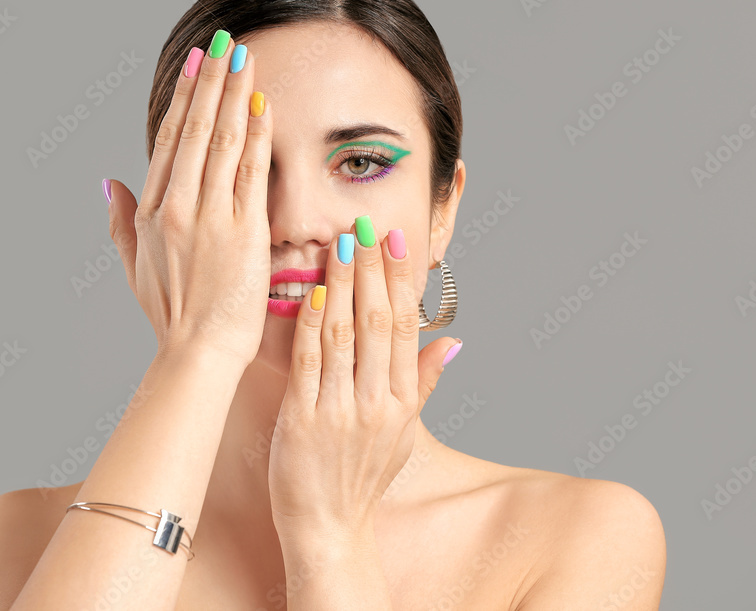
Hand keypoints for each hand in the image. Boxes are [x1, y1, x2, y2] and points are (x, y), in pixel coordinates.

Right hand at [103, 32, 272, 364]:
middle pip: (196, 129)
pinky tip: (263, 105)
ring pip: (223, 141)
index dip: (184, 98)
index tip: (196, 65)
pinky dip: (257, 136)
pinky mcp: (243, 231)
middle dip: (211, 81)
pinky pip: (251, 172)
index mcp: (150, 212)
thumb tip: (107, 182)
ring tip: (245, 59)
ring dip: (235, 95)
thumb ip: (117, 222)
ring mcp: (209, 216)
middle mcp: (176, 206)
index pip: (170, 140)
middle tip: (224, 42)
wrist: (198, 353)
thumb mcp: (133, 267)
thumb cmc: (172, 315)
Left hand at [267, 217, 461, 541]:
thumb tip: (452, 342)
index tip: (396, 242)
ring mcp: (339, 411)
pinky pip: (308, 363)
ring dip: (341, 285)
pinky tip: (311, 292)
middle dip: (372, 270)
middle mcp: (376, 403)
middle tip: (367, 226)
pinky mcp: (302, 421)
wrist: (329, 528)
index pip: (403, 328)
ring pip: (343, 334)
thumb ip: (425, 384)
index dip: (400, 281)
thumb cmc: (363, 477)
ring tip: (340, 245)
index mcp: (402, 402)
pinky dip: (310, 324)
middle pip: (376, 322)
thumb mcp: (403, 433)